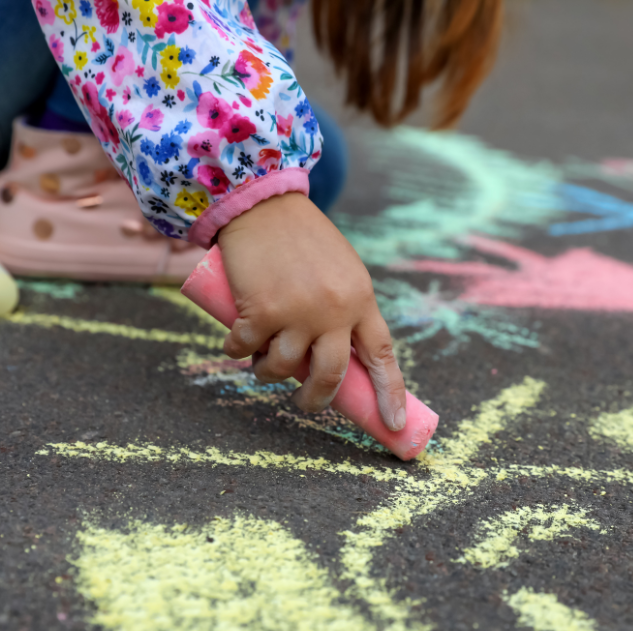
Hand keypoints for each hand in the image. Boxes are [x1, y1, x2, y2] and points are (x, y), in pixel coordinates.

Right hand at [216, 192, 406, 430]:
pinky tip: (237, 343)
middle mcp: (334, 309)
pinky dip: (238, 351)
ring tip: (263, 361)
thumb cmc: (303, 240)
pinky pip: (246, 350)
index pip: (382, 355)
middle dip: (316, 399)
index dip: (390, 393)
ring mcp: (297, 311)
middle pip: (330, 375)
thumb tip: (333, 362)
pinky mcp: (260, 310)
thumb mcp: (341, 271)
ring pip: (283, 368)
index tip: (395, 425)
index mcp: (361, 299)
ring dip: (268, 373)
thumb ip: (345, 310)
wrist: (264, 204)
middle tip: (306, 403)